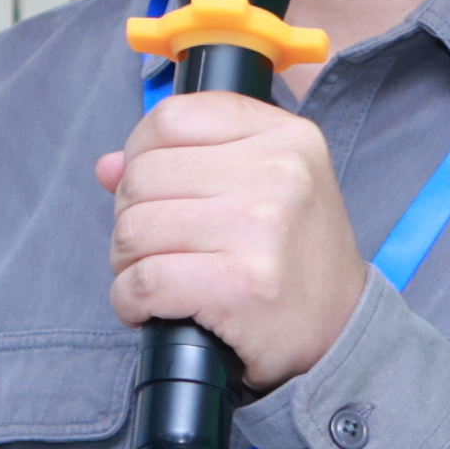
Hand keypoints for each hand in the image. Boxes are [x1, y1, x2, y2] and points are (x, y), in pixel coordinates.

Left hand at [95, 88, 361, 396]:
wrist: (341, 330)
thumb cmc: (296, 256)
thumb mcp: (266, 185)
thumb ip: (189, 162)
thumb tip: (108, 167)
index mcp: (286, 136)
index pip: (172, 117)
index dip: (141, 153)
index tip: (150, 188)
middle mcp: (278, 173)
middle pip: (144, 176)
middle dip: (130, 216)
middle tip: (152, 246)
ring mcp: (260, 228)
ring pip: (134, 229)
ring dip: (126, 261)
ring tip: (151, 277)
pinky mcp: (240, 285)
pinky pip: (143, 281)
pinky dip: (129, 300)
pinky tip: (147, 308)